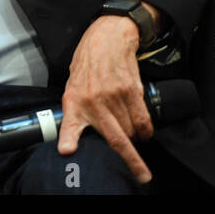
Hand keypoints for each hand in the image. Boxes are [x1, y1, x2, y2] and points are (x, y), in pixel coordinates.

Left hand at [57, 11, 157, 183]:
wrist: (106, 39)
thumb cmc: (87, 65)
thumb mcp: (72, 86)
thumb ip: (76, 110)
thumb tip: (76, 136)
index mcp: (74, 100)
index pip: (69, 124)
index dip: (68, 139)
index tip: (68, 151)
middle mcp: (93, 101)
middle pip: (115, 138)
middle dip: (130, 160)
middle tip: (141, 174)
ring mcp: (113, 96)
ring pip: (131, 131)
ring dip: (135, 138)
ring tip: (133, 136)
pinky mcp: (131, 91)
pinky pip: (143, 120)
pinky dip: (146, 130)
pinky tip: (144, 131)